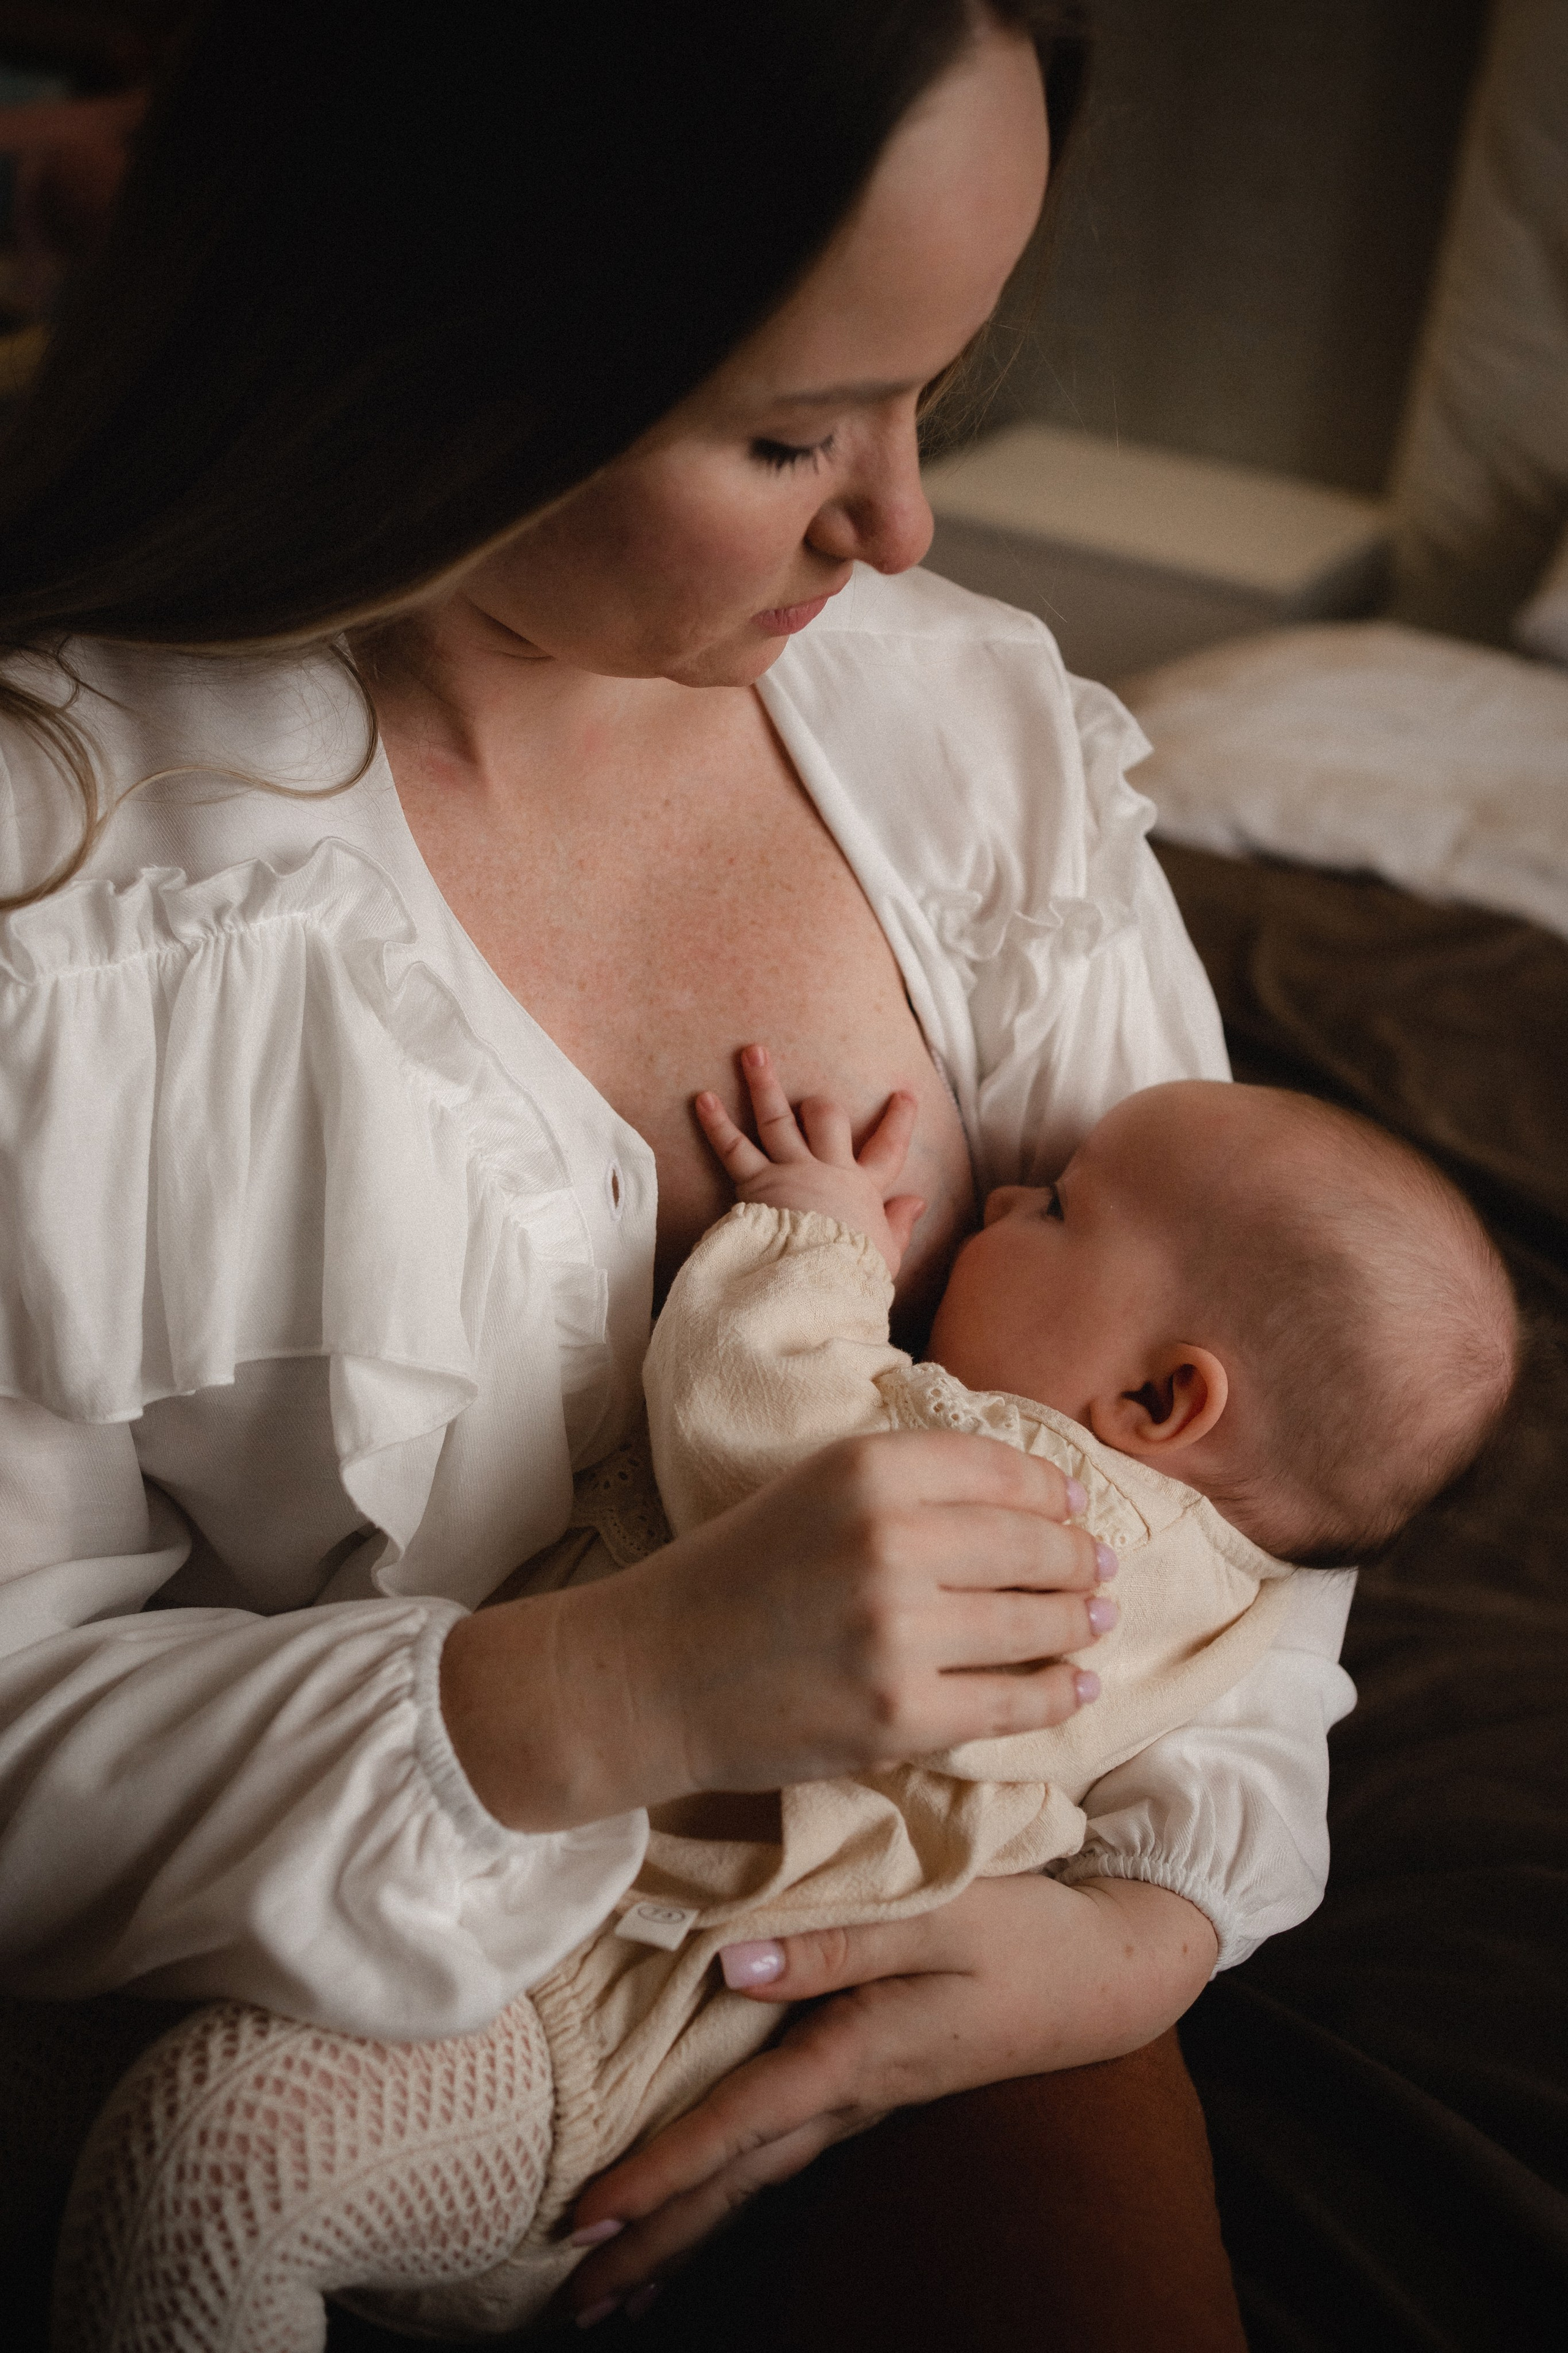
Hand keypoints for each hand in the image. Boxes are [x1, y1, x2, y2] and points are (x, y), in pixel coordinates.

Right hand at [441, 1428, 1112, 1828]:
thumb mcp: (814, 1490)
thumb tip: (1036, 1500)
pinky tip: (1080, 1687)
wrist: (651, 1674)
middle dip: (1079, 1559)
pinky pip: (1017, 1703)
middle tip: (1098, 1569)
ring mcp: (899, 1634)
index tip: (1074, 1508)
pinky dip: (1061, 1695)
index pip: (1004, 1470)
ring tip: (1097, 1619)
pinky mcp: (901, 1715)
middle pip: (1035, 1545)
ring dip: (1081, 1622)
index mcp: (866, 1469)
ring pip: (1040, 1623)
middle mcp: (890, 1542)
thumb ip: (910, 1484)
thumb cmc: (734, 1575)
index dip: (1055, 1492)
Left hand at [563, 1875, 1218, 2320]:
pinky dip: (735, 2197)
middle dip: (656, 2242)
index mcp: (860, 2053)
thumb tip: (733, 1967)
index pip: (741, 2123)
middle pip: (739, 2180)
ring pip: (760, 2180)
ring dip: (688, 2235)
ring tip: (616, 2293)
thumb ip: (839, 1937)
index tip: (587, 2221)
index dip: (663, 2172)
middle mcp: (856, 2094)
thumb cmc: (1025, 1928)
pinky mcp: (878, 2088)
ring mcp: (869, 2101)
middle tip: (571, 2299)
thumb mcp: (943, 1914)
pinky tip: (706, 2221)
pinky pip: (787, 2157)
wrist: (1108, 1972)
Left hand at [696, 1042, 923, 1273]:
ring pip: (778, 1117)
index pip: (888, 1149)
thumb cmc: (850, 1273)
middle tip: (814, 1097)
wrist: (813, 1281)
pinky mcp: (756, 1182)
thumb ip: (900, 1225)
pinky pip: (734, 1147)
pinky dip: (717, 1123)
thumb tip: (918, 1202)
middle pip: (827, 1119)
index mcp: (860, 1189)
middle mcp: (826, 1170)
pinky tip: (703, 1099)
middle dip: (821, 1104)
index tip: (904, 1093)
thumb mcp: (885, 1254)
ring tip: (753, 1052)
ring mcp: (790, 1171)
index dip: (898, 1121)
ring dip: (764, 1082)